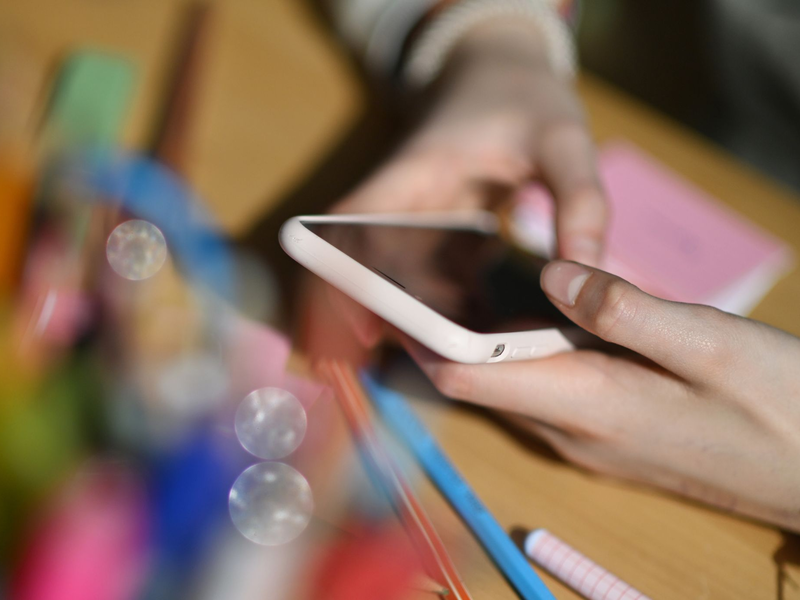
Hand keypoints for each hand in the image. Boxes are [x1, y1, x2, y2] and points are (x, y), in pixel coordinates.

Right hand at [301, 19, 607, 360]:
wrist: (501, 71)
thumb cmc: (526, 97)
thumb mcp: (564, 138)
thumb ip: (580, 200)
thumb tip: (585, 276)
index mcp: (416, 171)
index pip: (353, 225)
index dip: (342, 276)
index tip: (362, 328)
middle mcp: (403, 203)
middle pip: (368, 268)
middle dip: (383, 320)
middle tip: (423, 369)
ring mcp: (414, 222)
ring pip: (397, 281)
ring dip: (417, 322)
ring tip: (458, 366)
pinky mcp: (432, 235)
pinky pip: (427, 280)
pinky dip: (445, 311)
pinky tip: (483, 337)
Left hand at [405, 261, 799, 531]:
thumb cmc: (779, 406)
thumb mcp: (708, 343)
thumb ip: (622, 307)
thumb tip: (550, 273)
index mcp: (584, 403)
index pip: (467, 375)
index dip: (419, 334)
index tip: (385, 288)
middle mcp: (570, 428)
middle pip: (480, 379)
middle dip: (443, 329)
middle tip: (418, 266)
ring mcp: (589, 435)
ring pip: (512, 381)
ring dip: (486, 337)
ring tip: (463, 274)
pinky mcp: (609, 431)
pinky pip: (546, 387)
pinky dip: (527, 349)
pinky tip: (539, 309)